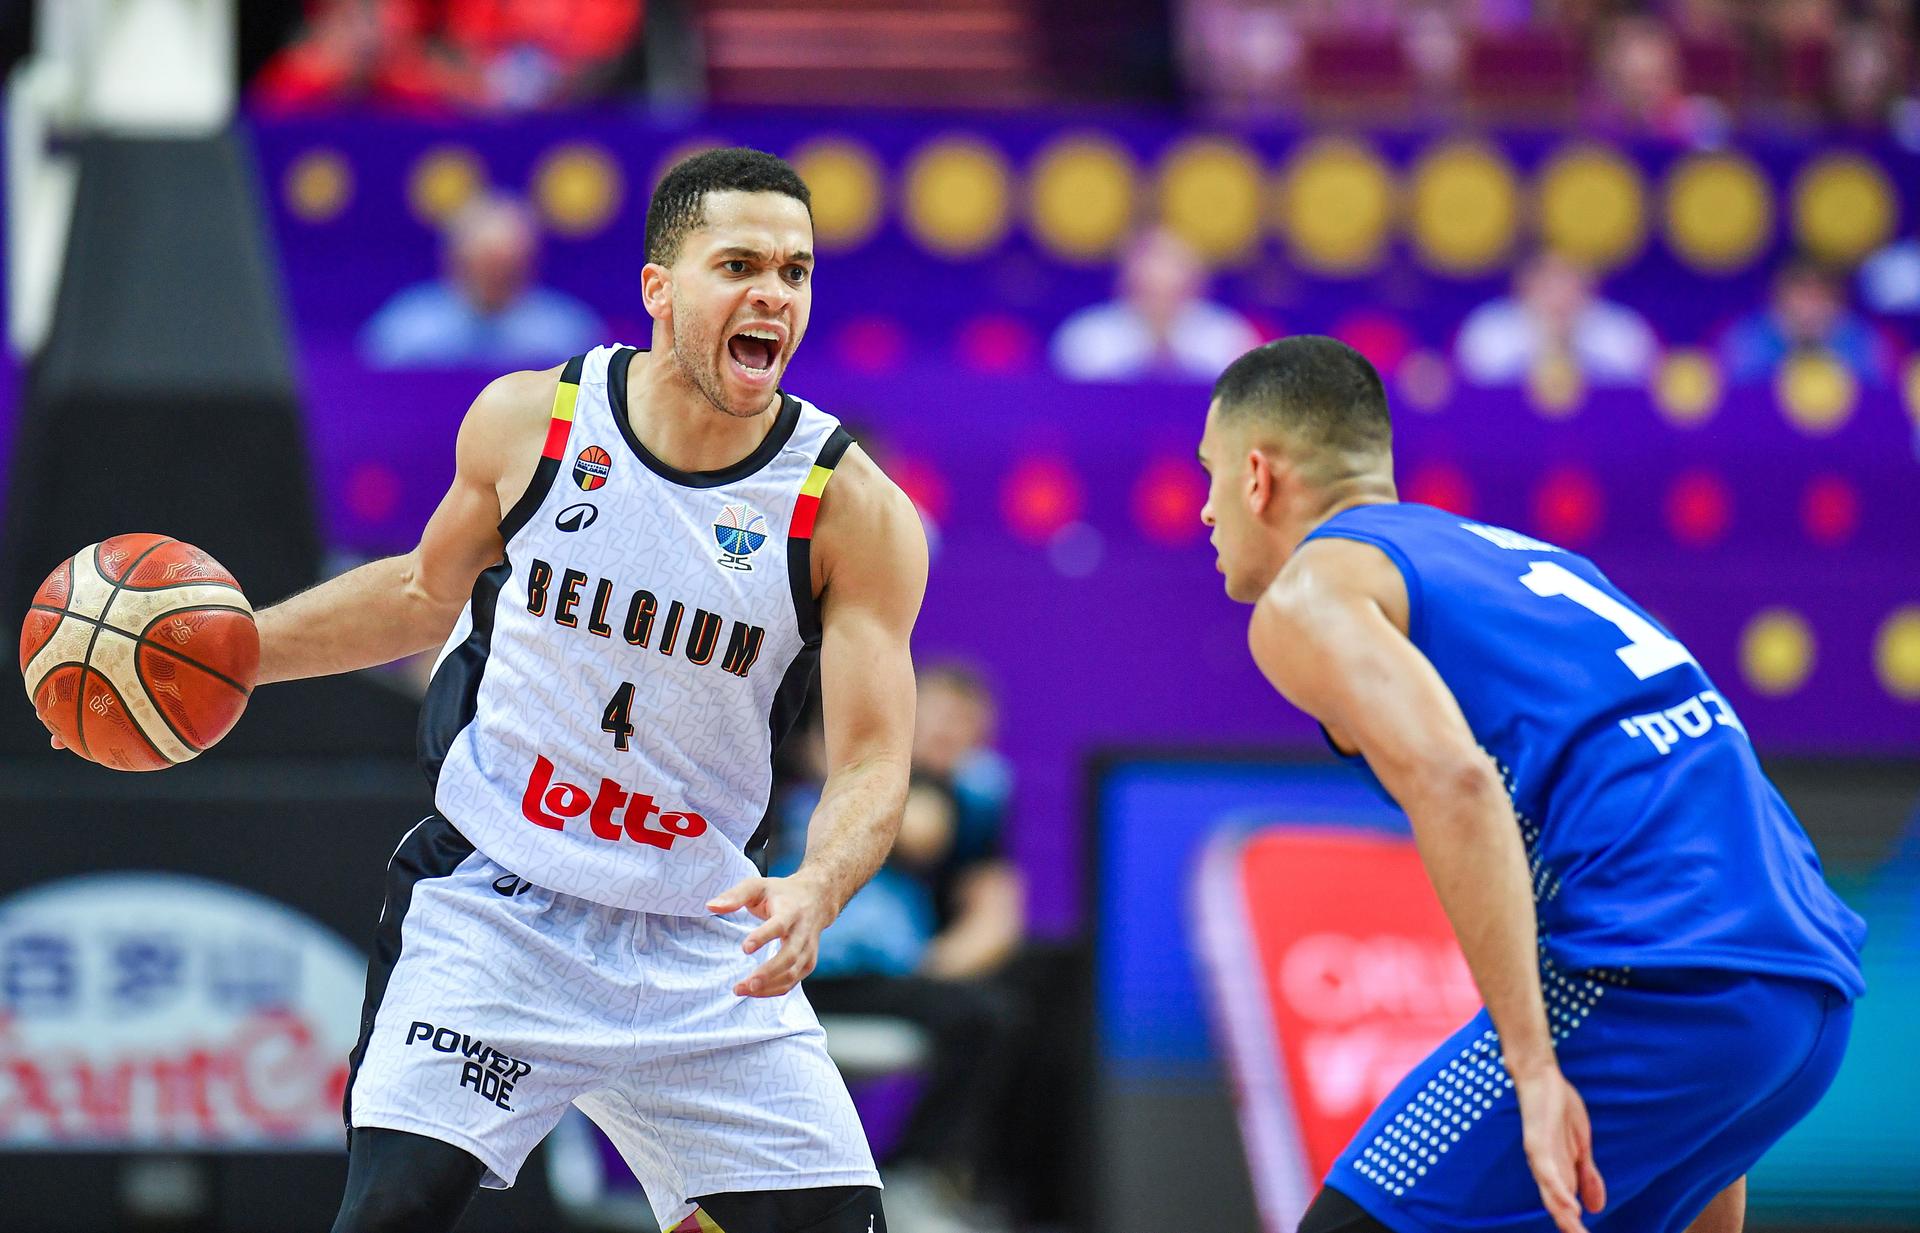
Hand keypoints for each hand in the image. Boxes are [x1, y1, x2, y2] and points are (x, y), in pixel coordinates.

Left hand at [706, 873, 836, 997]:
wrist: (817, 899)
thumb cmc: (781, 893)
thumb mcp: (758, 886)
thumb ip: (735, 896)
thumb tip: (710, 907)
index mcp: (791, 911)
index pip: (779, 925)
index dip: (764, 937)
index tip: (745, 948)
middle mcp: (802, 932)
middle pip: (790, 956)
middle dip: (768, 972)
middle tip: (746, 983)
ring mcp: (808, 949)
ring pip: (792, 973)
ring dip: (768, 986)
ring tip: (742, 989)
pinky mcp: (808, 962)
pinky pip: (793, 981)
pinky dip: (774, 990)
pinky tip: (754, 992)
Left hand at [1515, 1065, 1605, 1232]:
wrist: (1541, 1077)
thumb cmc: (1558, 1110)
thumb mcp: (1581, 1148)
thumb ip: (1587, 1177)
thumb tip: (1596, 1208)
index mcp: (1557, 1172)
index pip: (1566, 1207)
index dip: (1574, 1227)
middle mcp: (1545, 1169)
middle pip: (1556, 1206)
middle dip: (1569, 1227)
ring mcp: (1539, 1155)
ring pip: (1550, 1193)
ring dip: (1563, 1215)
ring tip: (1576, 1231)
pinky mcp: (1536, 1141)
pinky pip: (1547, 1170)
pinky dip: (1558, 1190)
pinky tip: (1570, 1206)